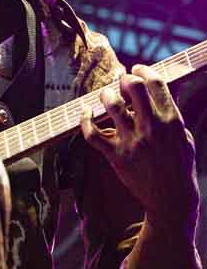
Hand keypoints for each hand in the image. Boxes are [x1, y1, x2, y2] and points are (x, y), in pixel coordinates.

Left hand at [80, 65, 199, 234]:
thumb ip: (170, 114)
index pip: (155, 83)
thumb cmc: (179, 166)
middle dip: (125, 78)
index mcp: (170, 120)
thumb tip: (158, 92)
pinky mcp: (116, 155)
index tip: (137, 68)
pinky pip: (92, 134)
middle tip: (122, 81)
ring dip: (106, 95)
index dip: (144, 70)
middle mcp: (151, 128)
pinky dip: (85, 120)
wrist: (172, 199)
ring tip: (106, 95)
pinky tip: (85, 113)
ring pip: (111, 105)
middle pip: (133, 87)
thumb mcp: (184, 136)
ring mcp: (131, 141)